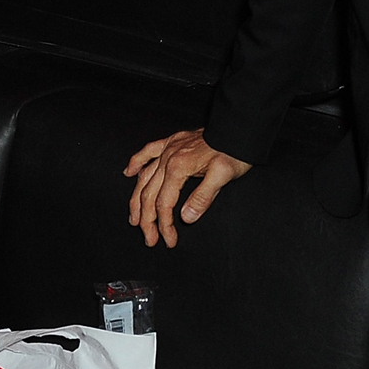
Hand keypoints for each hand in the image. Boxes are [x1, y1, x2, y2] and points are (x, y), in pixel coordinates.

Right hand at [123, 128, 252, 247]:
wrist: (239, 127)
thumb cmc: (233, 151)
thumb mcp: (223, 175)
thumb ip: (203, 197)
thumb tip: (186, 217)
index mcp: (178, 168)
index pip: (164, 204)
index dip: (164, 225)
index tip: (169, 240)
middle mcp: (168, 158)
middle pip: (149, 194)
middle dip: (147, 221)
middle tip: (150, 240)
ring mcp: (168, 148)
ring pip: (144, 178)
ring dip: (136, 200)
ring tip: (134, 219)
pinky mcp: (172, 142)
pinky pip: (148, 151)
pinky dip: (136, 162)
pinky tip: (129, 172)